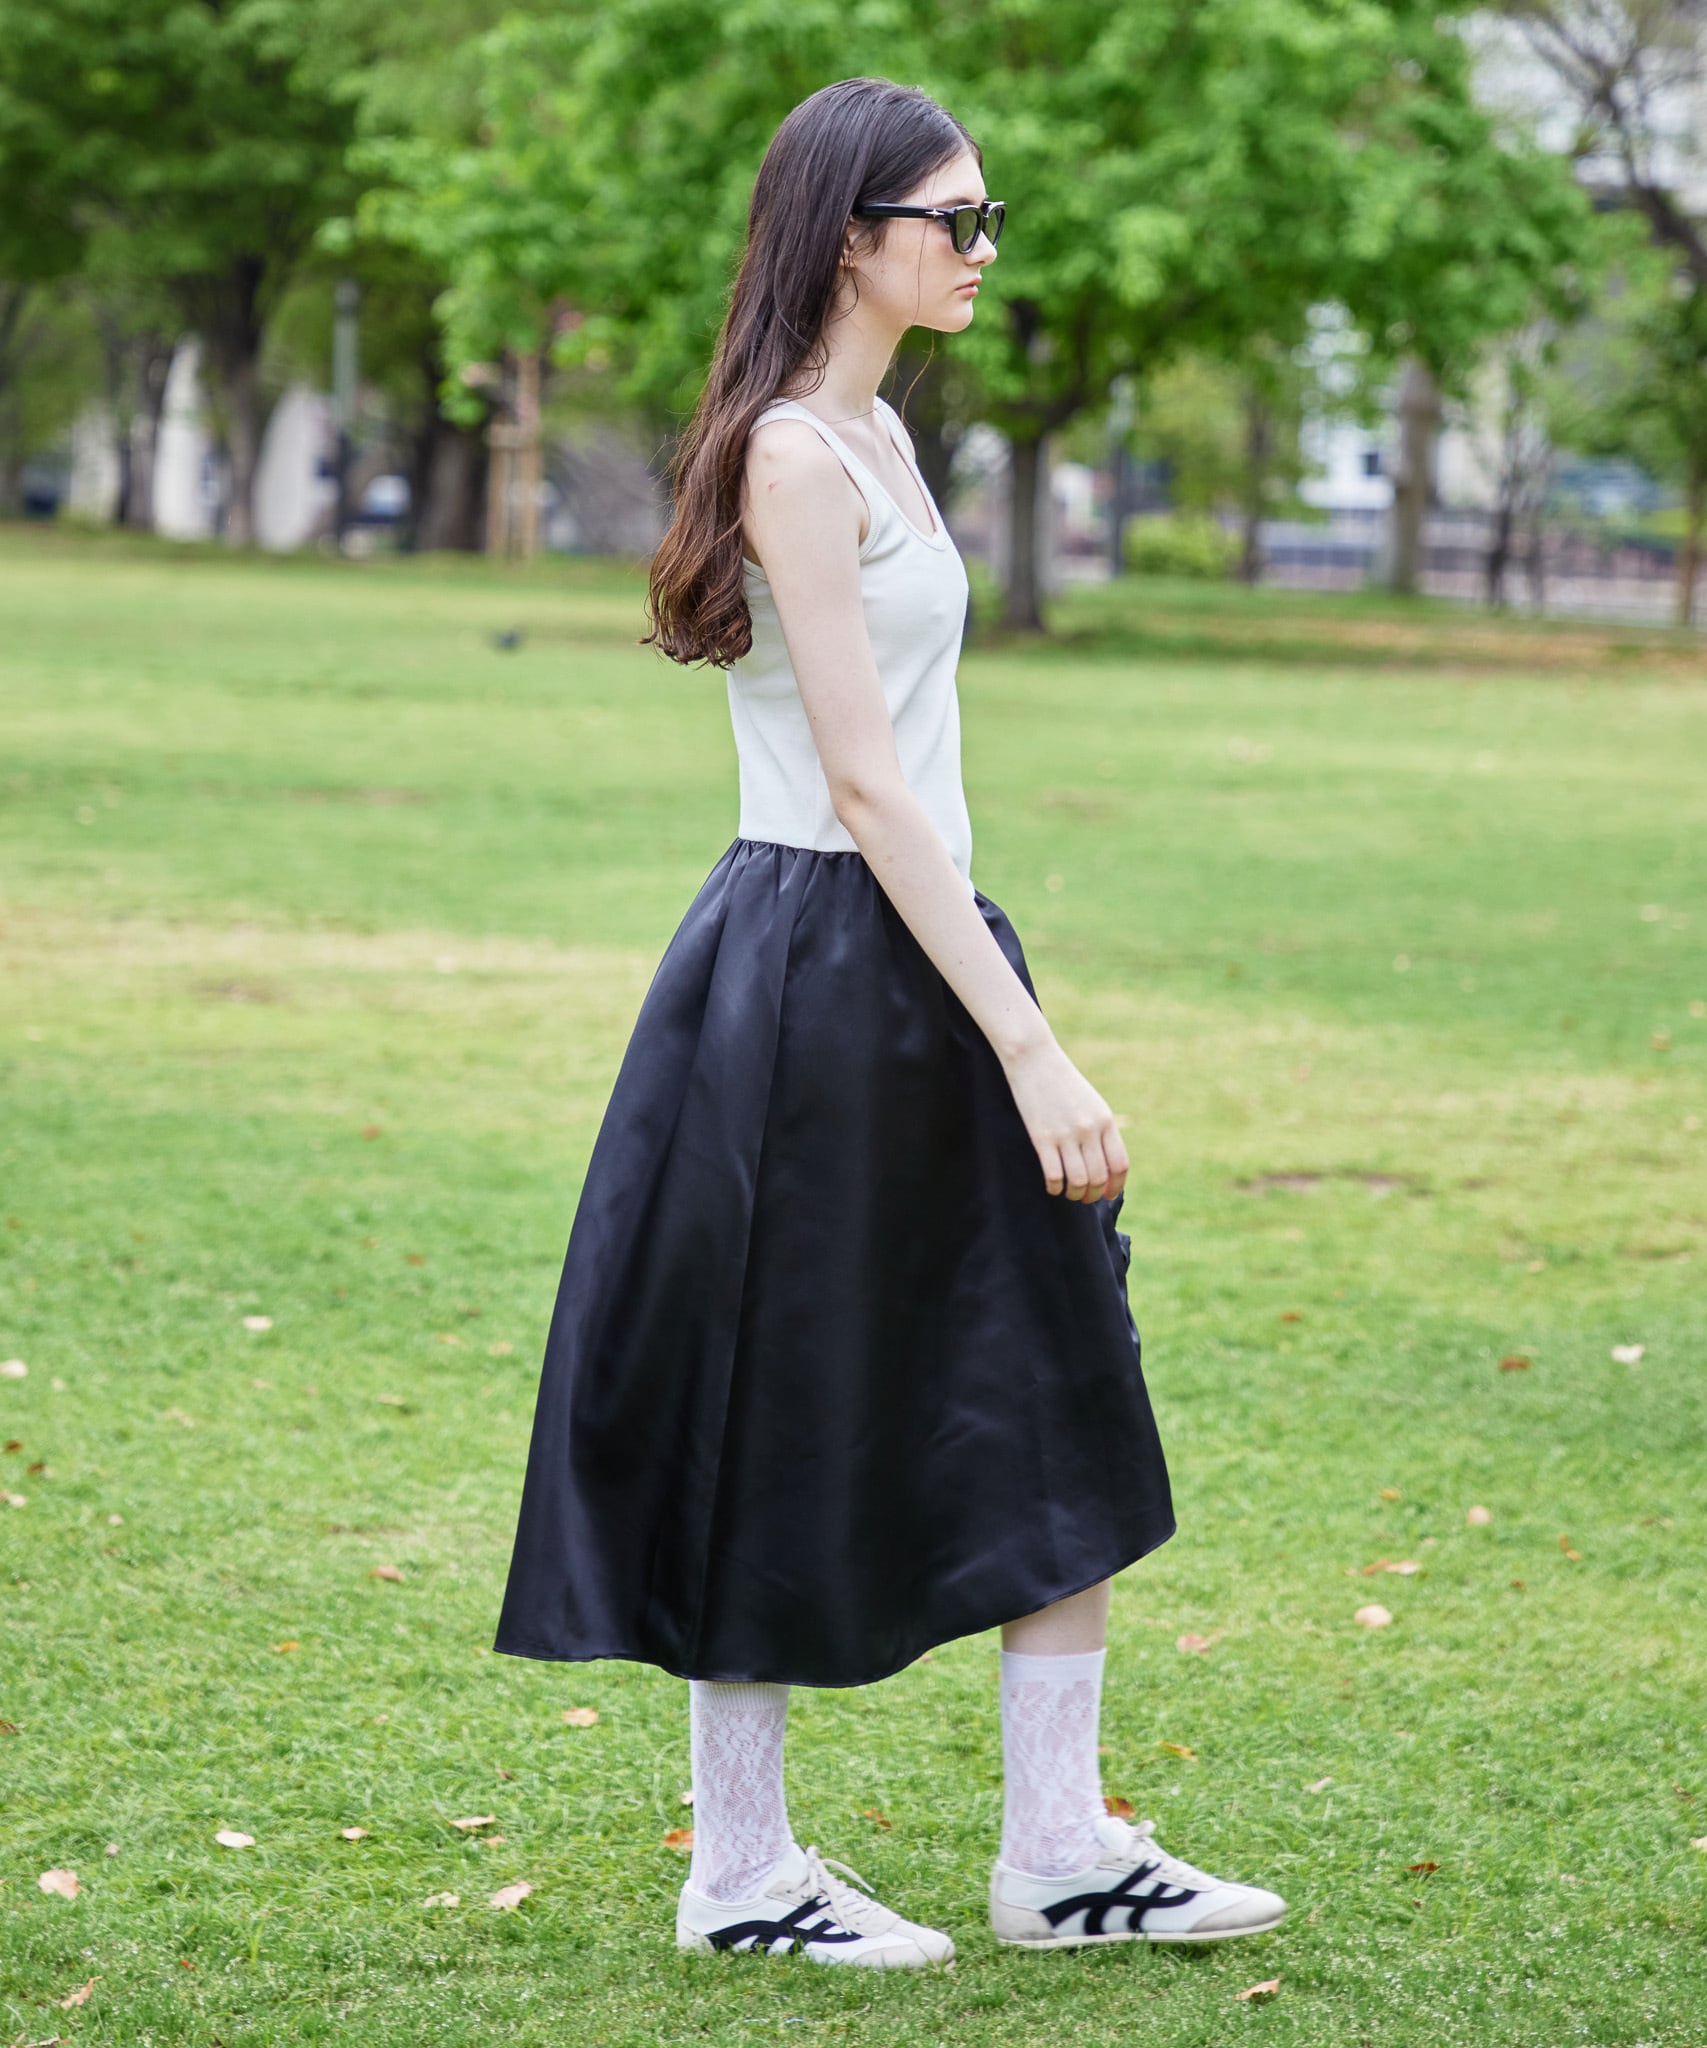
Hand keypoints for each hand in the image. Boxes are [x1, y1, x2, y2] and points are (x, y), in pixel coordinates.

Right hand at [1000, 1035, 1128, 1202]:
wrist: (1034, 1058)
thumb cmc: (1062, 1082)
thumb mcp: (1091, 1103)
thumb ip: (1101, 1130)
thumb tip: (1105, 1163)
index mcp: (1105, 1121)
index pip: (1120, 1164)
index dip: (1116, 1186)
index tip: (1108, 1195)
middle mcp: (1089, 1129)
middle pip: (1099, 1177)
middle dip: (1093, 1195)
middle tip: (1085, 1198)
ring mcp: (1066, 1134)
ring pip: (1078, 1181)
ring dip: (1075, 1194)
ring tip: (1069, 1193)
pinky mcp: (1042, 1137)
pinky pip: (1054, 1175)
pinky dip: (1055, 1187)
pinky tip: (1052, 1186)